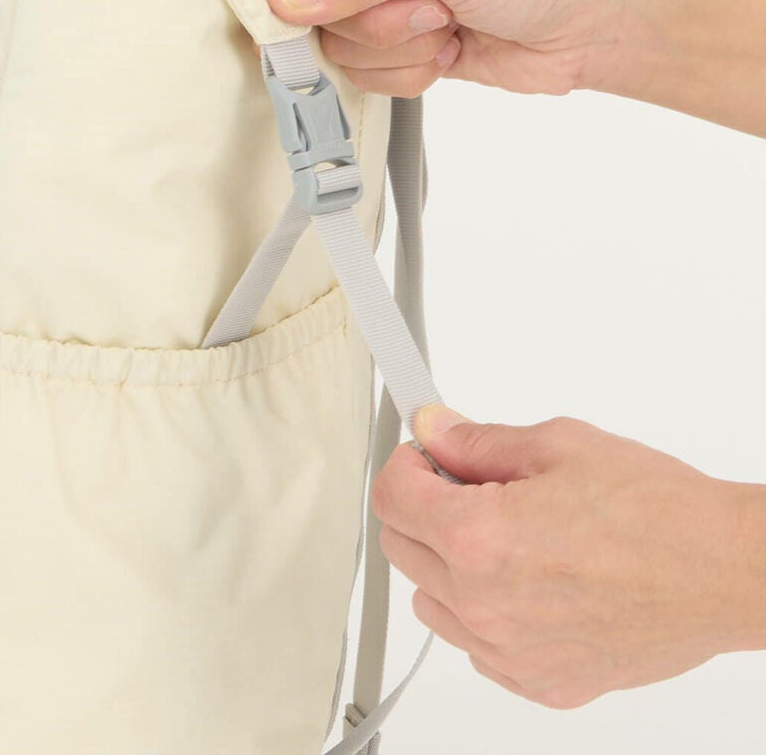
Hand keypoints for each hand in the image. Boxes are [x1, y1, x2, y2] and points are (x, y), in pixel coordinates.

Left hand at [372, 406, 765, 708]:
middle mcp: (484, 604)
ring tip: (504, 535)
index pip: (390, 498)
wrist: (726, 571)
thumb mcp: (556, 445)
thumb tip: (434, 432)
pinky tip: (527, 581)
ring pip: (431, 601)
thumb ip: (477, 443)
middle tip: (464, 487)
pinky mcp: (540, 683)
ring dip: (447, 564)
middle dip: (422, 509)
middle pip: (401, 548)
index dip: (405, 465)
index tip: (424, 457)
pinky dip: (484, 612)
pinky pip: (476, 645)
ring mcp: (510, 653)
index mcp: (479, 538)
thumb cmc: (658, 513)